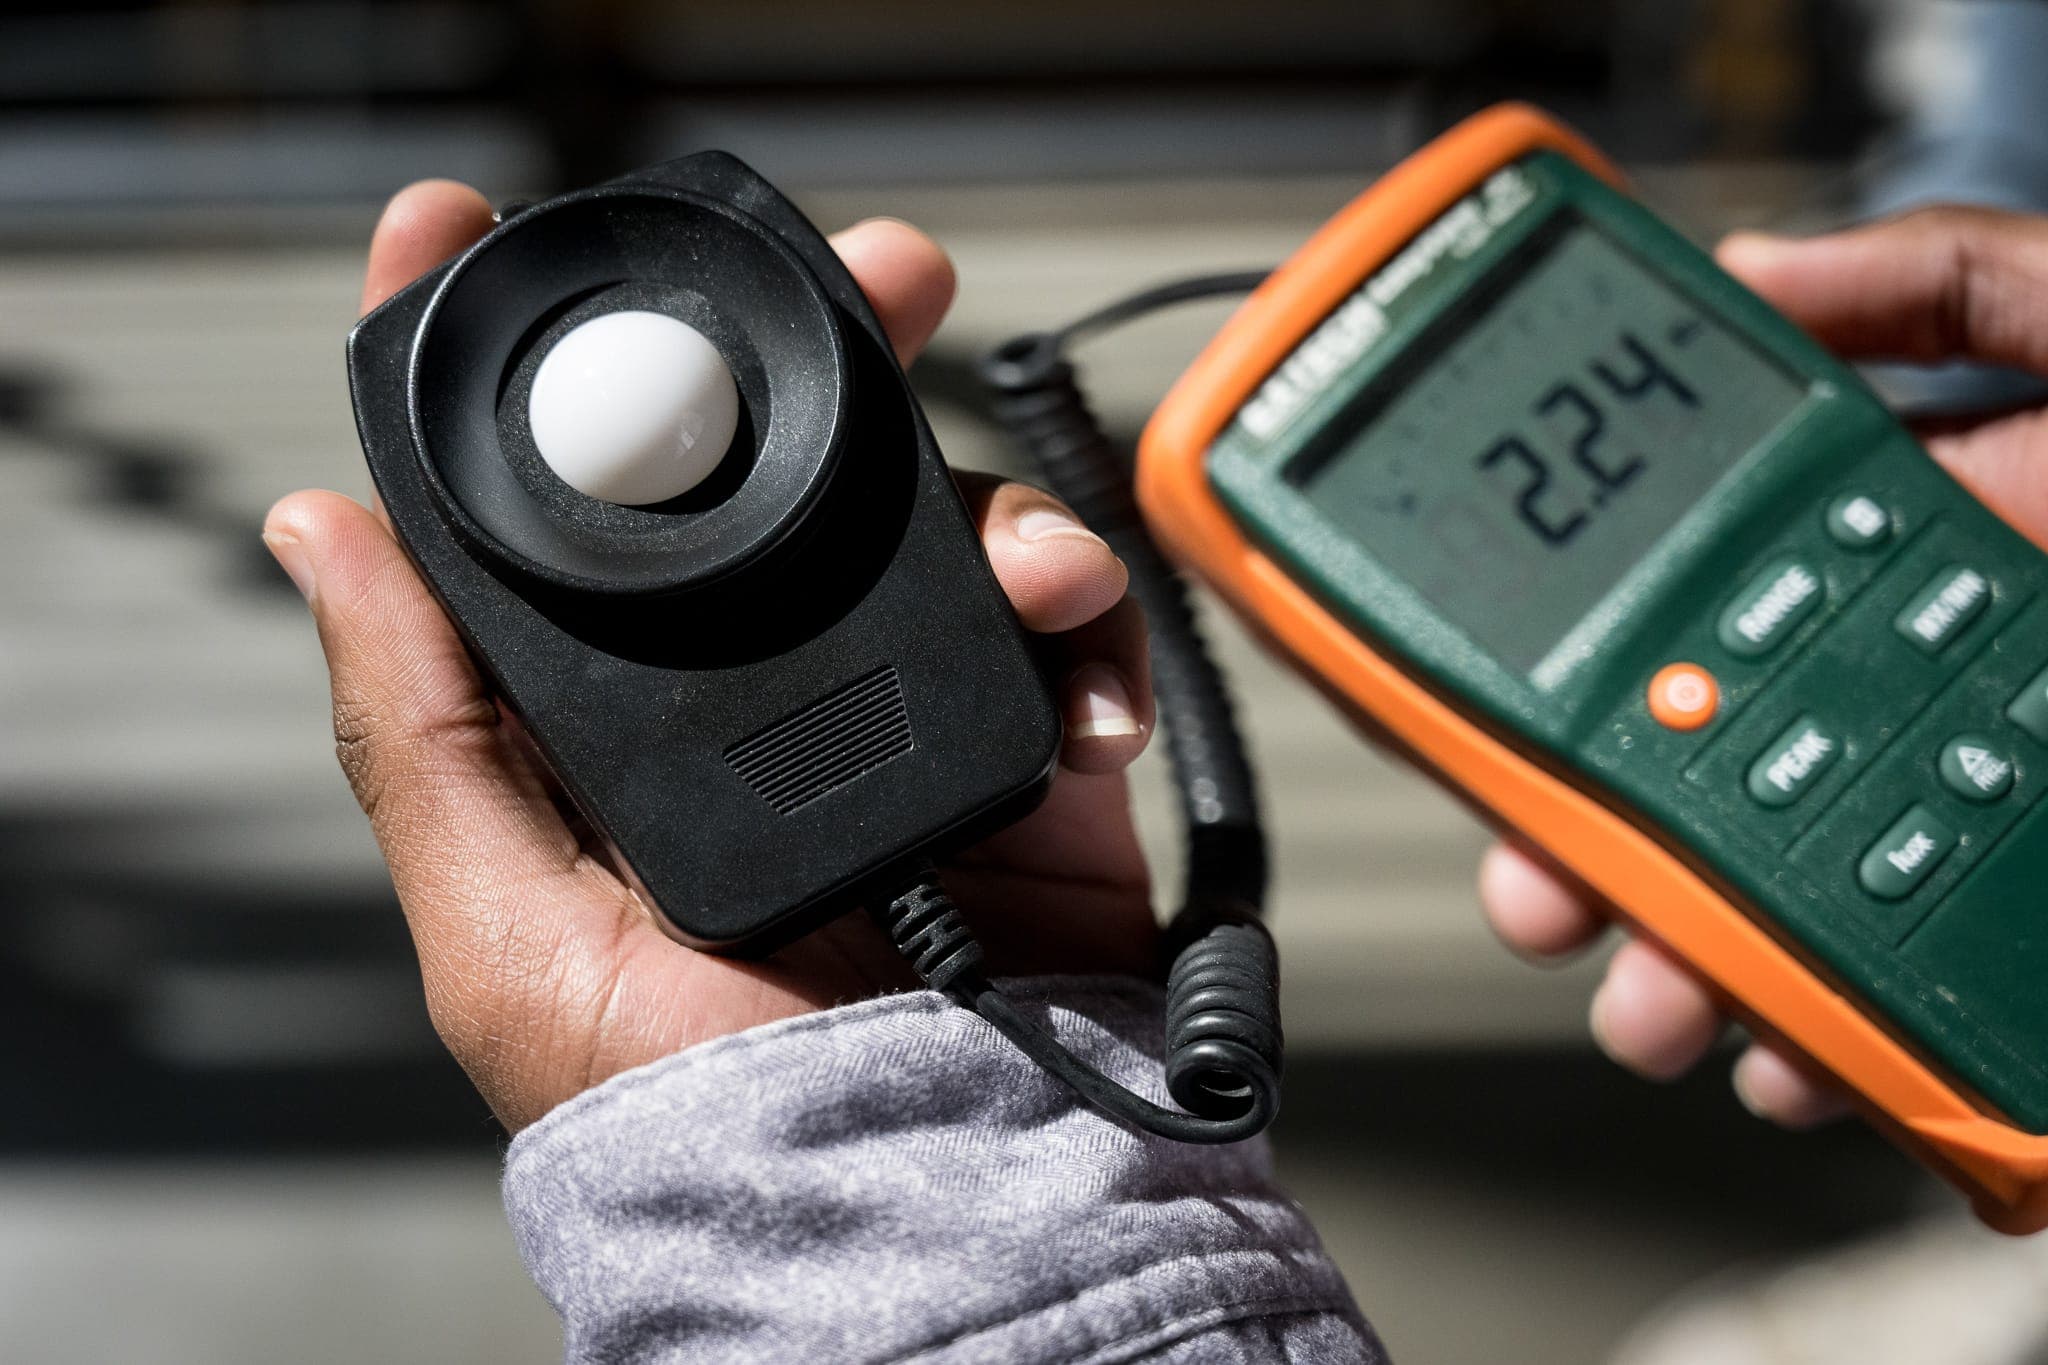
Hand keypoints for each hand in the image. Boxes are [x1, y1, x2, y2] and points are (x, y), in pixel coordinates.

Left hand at [264, 182, 1159, 1131]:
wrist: (914, 1208)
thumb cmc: (693, 1108)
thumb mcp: (510, 934)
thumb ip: (429, 732)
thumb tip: (318, 533)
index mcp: (616, 719)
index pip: (563, 514)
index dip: (526, 372)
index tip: (485, 243)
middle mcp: (755, 693)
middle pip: (777, 474)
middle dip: (828, 357)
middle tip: (884, 282)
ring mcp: (895, 712)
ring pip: (939, 525)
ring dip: (995, 506)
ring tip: (1032, 573)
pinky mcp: (1025, 750)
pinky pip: (1070, 632)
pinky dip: (1091, 629)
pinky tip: (1084, 693)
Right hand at [1482, 205, 2047, 1126]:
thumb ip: (1958, 285)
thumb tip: (1757, 267)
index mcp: (1935, 554)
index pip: (1715, 612)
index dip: (1597, 666)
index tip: (1518, 714)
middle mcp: (1941, 698)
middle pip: (1721, 785)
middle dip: (1608, 854)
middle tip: (1549, 887)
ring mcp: (1997, 830)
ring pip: (1802, 916)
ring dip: (1702, 974)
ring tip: (1665, 1001)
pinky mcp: (2039, 942)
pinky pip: (1933, 1013)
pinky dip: (1853, 1053)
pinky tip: (1815, 1059)